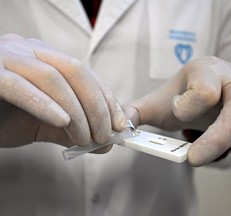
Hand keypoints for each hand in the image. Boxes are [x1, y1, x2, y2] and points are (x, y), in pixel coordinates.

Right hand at [0, 34, 126, 149]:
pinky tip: (62, 123)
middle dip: (97, 106)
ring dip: (76, 112)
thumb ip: (73, 129)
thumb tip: (105, 142)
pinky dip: (45, 105)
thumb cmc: (3, 118)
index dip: (106, 99)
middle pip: (76, 71)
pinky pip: (20, 86)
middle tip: (105, 134)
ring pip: (53, 78)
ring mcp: (7, 56)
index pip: (86, 74)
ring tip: (85, 138)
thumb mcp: (45, 124)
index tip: (120, 123)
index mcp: (45, 58)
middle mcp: (28, 50)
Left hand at [126, 57, 230, 165]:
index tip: (178, 113)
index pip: (204, 88)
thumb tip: (116, 129)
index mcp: (203, 69)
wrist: (205, 90)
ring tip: (217, 133)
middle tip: (195, 159)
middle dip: (219, 137)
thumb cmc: (181, 98)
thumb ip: (134, 113)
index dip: (190, 106)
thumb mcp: (157, 103)